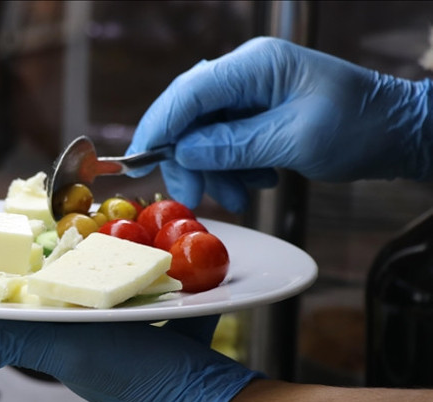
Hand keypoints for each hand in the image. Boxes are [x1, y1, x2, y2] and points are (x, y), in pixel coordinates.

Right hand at [127, 36, 432, 212]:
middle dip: (186, 158)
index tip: (140, 161)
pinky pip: (225, 142)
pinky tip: (257, 181)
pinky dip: (231, 167)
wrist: (400, 133)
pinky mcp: (257, 114)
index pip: (188, 92)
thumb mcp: (294, 140)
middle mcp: (247, 75)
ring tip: (240, 194)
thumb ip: (233, 146)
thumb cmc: (360, 128)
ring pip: (204, 133)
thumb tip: (182, 151)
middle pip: (189, 115)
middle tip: (194, 196)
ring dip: (213, 169)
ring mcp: (252, 93)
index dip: (159, 127)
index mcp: (256, 66)